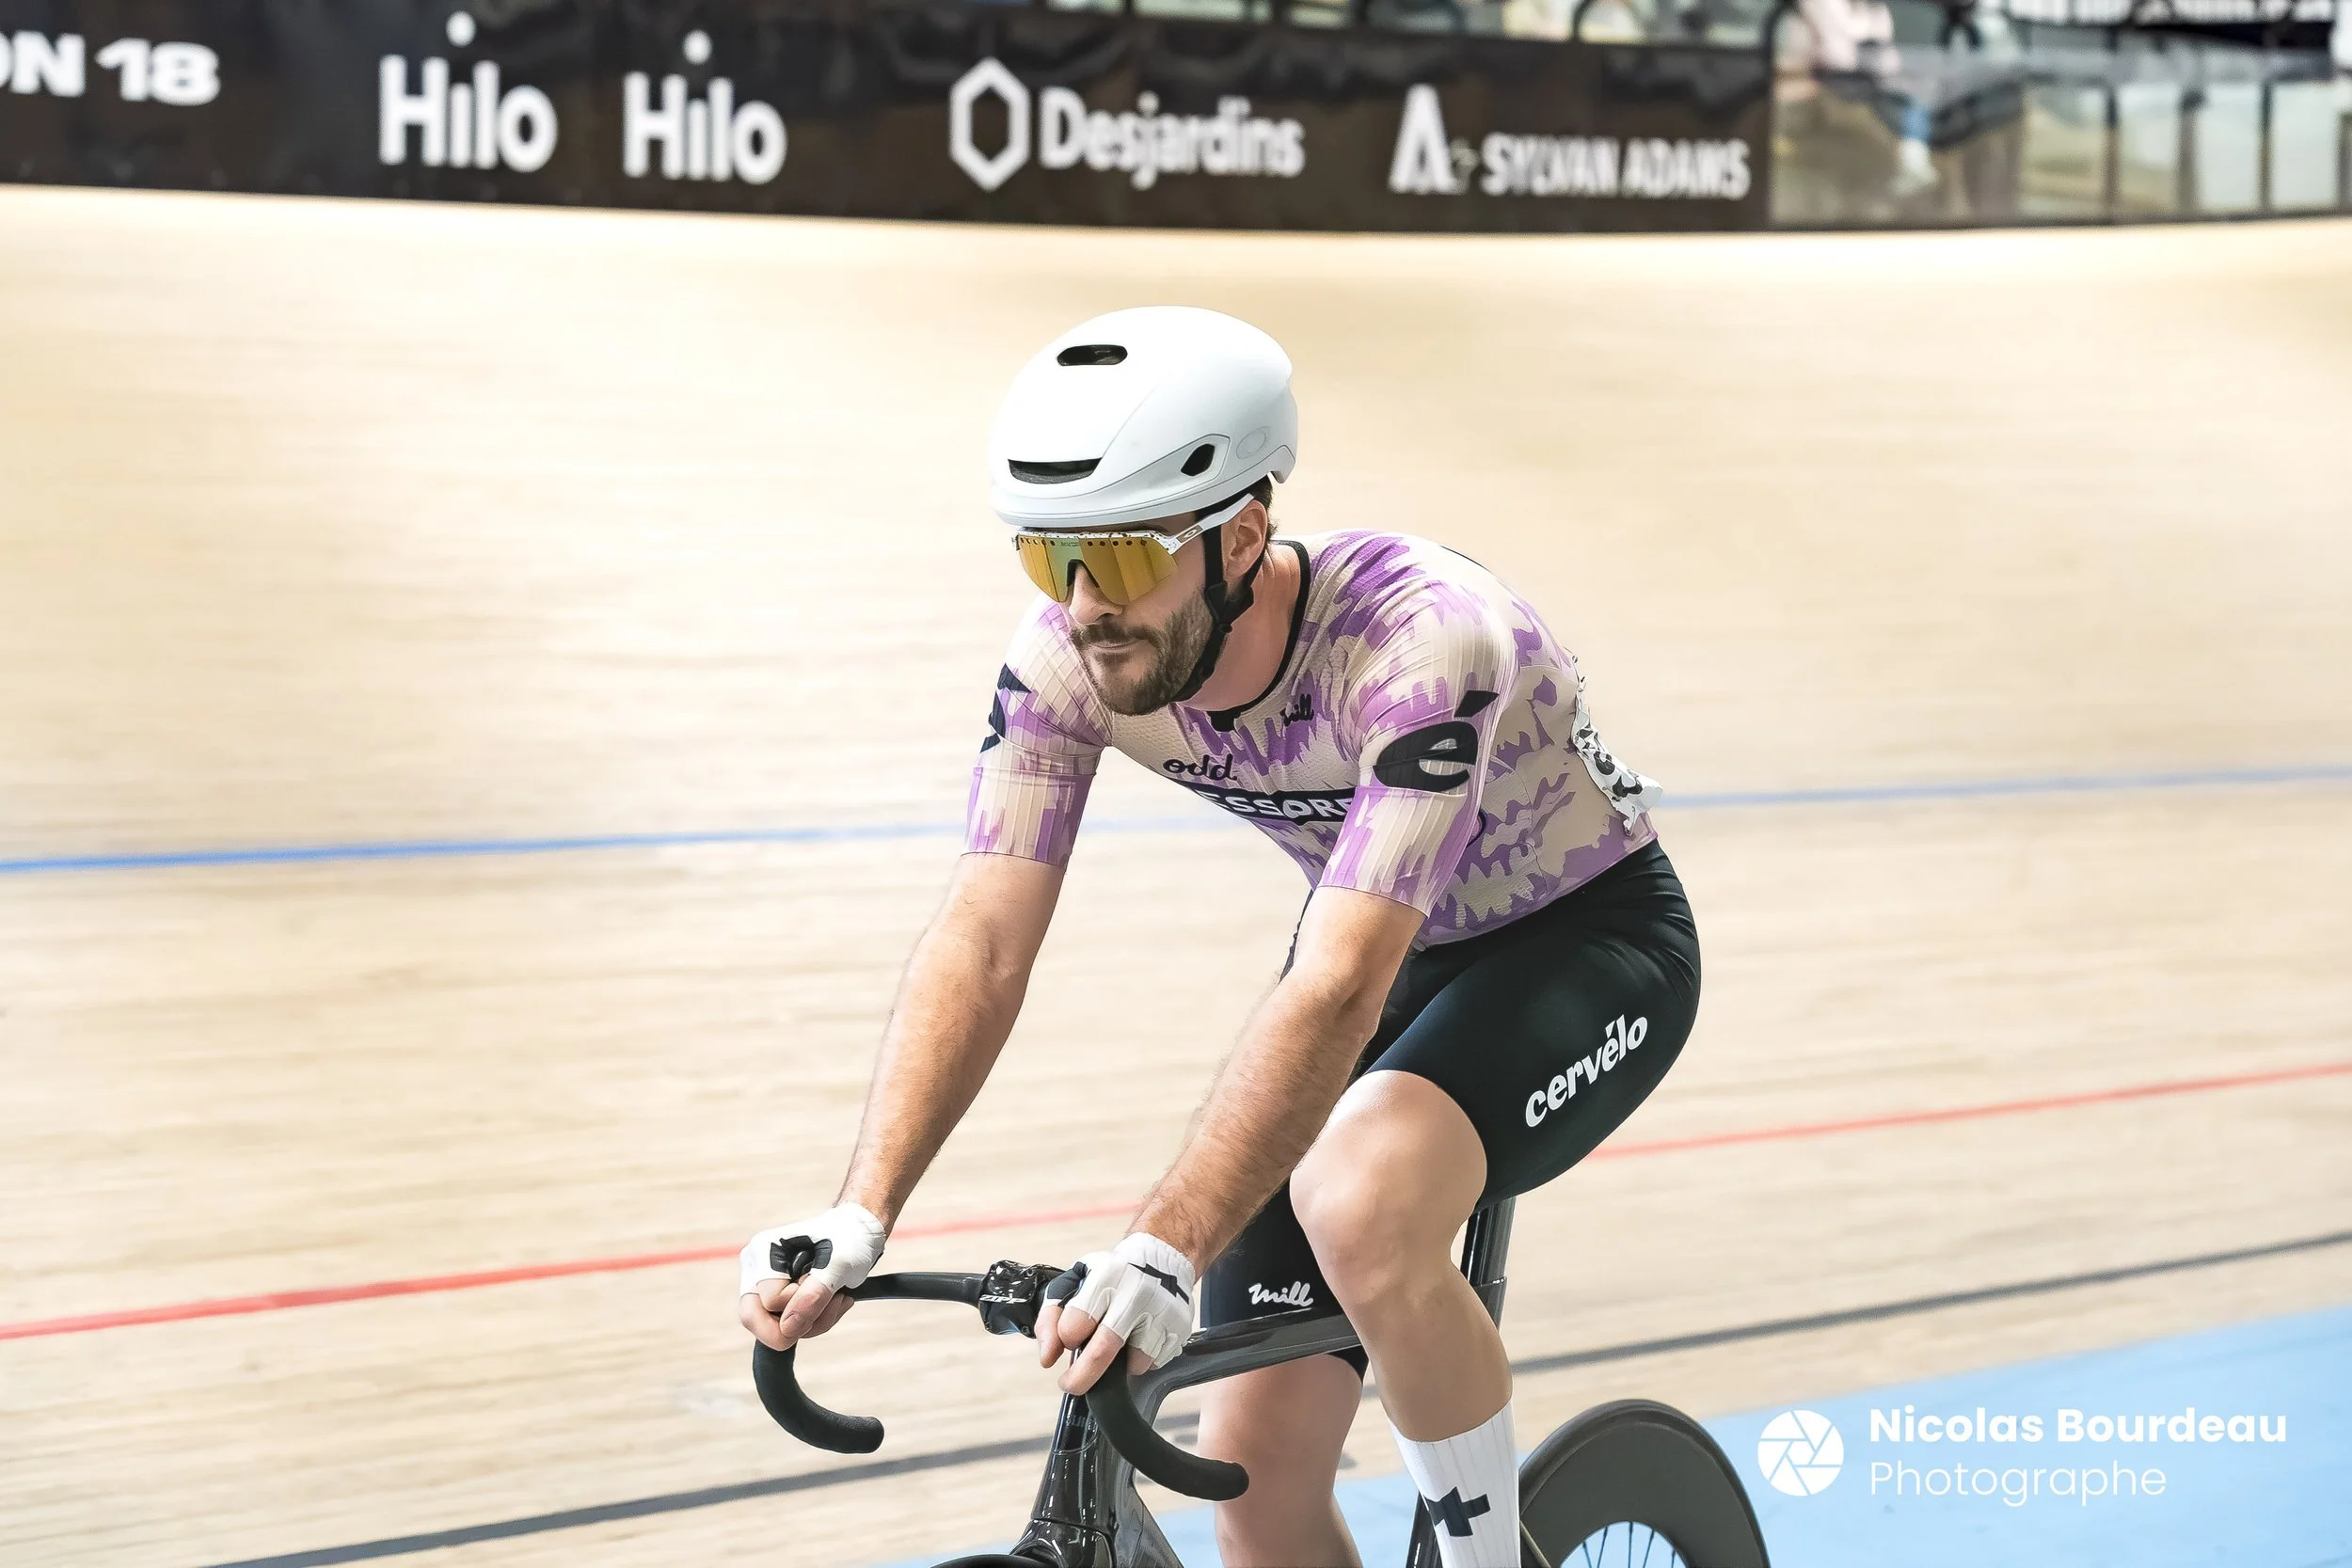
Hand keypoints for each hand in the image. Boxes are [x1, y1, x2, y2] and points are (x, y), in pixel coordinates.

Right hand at [737, 1203, 886, 1351]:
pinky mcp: (775, 1299)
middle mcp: (755, 1268)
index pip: (769, 1300)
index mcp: (763, 1251)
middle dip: (798, 1324)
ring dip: (814, 1322)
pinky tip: (832, 1302)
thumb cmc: (848, 1241)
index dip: (800, 1301)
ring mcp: (762, 1284)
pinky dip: (813, 1322)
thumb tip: (787, 1329)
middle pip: (753, 1318)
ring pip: (773, 1328)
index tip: (824, 1282)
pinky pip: (784, 1327)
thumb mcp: (839, 1265)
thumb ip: (813, 1295)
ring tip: (838, 1299)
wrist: (857, 1236)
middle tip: (829, 1306)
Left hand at [1035, 1234, 1195, 1394]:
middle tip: (1072, 1384)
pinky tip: (1140, 1336)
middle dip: (1081, 1378)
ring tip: (1119, 1341)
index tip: (1070, 1338)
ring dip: (1120, 1363)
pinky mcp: (1179, 1327)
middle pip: (1102, 1352)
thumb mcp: (1076, 1281)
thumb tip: (1048, 1357)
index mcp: (1105, 1278)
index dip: (1067, 1338)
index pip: (1074, 1326)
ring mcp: (1161, 1312)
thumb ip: (1051, 1317)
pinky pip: (1154, 1362)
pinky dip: (1142, 1357)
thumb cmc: (1114, 1273)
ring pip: (1133, 1363)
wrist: (1163, 1256)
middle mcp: (1136, 1294)